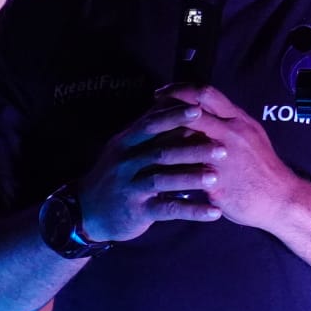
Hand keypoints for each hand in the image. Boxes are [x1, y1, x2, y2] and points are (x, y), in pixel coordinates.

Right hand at [74, 97, 224, 241]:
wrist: (87, 211)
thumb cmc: (115, 173)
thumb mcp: (124, 147)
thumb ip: (147, 128)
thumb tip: (172, 98)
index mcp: (127, 142)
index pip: (151, 125)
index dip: (175, 116)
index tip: (200, 109)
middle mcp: (127, 163)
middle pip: (161, 152)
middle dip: (192, 149)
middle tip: (222, 148)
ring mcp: (131, 187)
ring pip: (163, 180)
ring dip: (192, 179)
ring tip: (217, 177)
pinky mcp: (137, 211)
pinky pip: (168, 210)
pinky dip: (192, 211)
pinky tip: (214, 212)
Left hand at [158, 84, 310, 233]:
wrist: (281, 199)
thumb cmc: (263, 168)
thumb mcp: (250, 135)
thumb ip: (228, 122)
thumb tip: (205, 109)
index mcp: (239, 120)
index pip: (205, 93)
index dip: (179, 90)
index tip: (161, 92)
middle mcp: (231, 134)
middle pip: (191, 112)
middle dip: (164, 110)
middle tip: (147, 112)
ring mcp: (224, 158)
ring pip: (184, 140)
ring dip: (162, 138)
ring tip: (145, 140)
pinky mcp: (217, 182)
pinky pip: (186, 173)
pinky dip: (169, 168)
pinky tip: (154, 169)